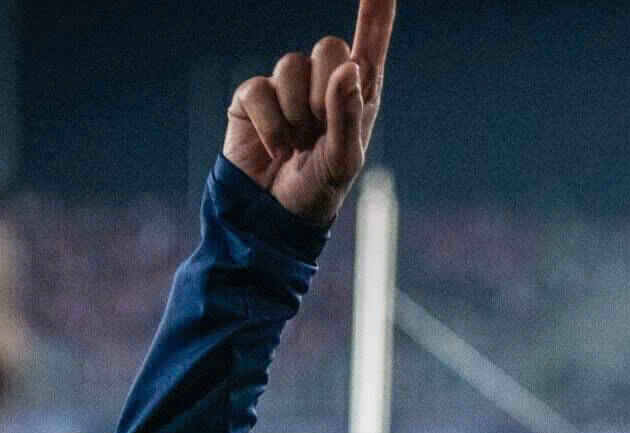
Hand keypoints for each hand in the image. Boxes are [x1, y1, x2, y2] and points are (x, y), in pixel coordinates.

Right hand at [224, 0, 394, 223]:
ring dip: (295, 112)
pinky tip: (275, 148)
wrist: (271, 216)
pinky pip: (261, 89)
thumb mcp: (343, 161)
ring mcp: (286, 88)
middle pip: (329, 47)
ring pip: (292, 66)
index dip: (375, 12)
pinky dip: (270, 124)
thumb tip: (349, 68)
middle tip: (318, 130)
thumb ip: (348, 115)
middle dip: (326, 91)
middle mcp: (323, 84)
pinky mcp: (253, 97)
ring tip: (296, 143)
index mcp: (356, 95)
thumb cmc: (317, 190)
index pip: (370, 44)